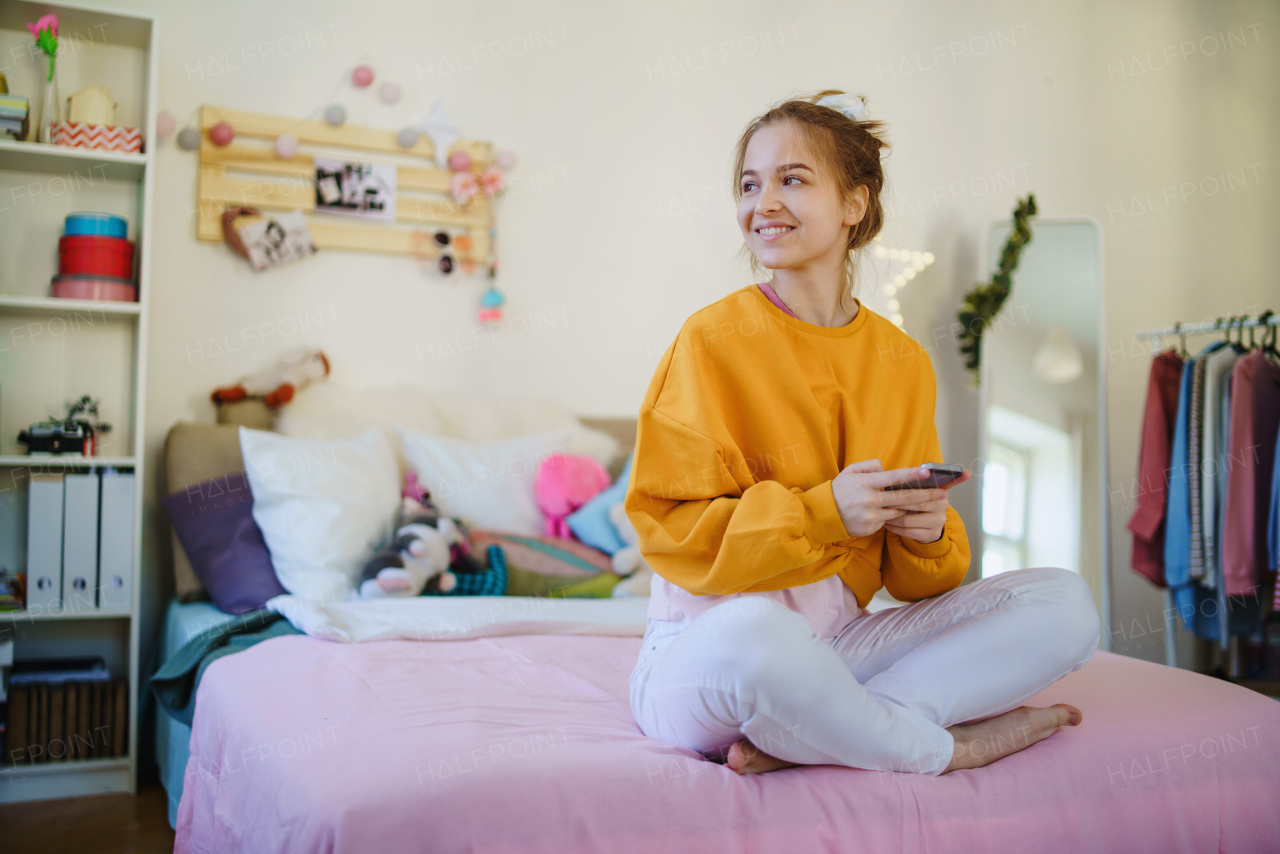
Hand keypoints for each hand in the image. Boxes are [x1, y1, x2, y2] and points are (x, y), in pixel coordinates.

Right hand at [831, 459, 970, 540]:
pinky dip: (895, 517)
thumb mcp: (851, 471)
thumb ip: (870, 466)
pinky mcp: (870, 528)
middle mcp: (870, 500)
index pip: (893, 478)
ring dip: (913, 508)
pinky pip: (888, 521)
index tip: (927, 472)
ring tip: (930, 503)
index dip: (911, 475)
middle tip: (942, 493)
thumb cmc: (839, 489)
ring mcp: (871, 516)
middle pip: (903, 498)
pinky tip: (905, 513)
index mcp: (867, 483)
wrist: (823, 514)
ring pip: (899, 512)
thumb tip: (887, 469)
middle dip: (925, 495)